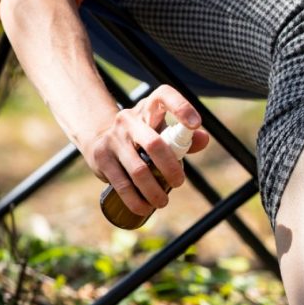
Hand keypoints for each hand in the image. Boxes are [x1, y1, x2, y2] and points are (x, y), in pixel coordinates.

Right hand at [80, 85, 208, 215]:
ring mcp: (113, 138)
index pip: (164, 96)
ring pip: (139, 170)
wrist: (98, 137)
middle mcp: (129, 119)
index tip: (195, 124)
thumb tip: (204, 139)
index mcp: (149, 108)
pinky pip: (122, 184)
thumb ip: (183, 138)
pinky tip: (144, 208)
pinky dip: (135, 200)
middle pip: (155, 144)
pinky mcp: (101, 157)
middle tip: (179, 182)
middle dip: (171, 168)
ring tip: (163, 202)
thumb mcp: (161, 130)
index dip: (181, 107)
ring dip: (154, 191)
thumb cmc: (142, 135)